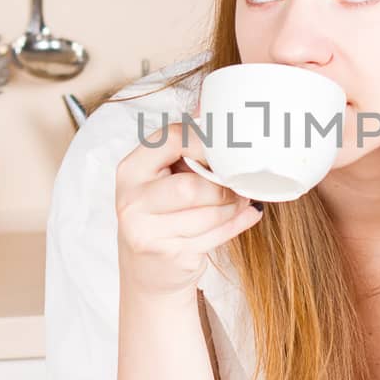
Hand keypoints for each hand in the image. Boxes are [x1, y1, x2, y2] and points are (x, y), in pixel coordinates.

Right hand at [115, 116, 261, 297]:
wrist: (147, 271)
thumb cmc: (160, 214)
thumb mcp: (160, 178)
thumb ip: (183, 149)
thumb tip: (210, 109)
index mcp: (130, 170)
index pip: (170, 140)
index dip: (204, 142)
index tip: (225, 150)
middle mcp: (131, 200)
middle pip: (190, 187)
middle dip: (223, 187)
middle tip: (241, 184)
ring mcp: (146, 231)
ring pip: (207, 215)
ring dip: (233, 207)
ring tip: (243, 199)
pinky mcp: (167, 255)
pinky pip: (214, 237)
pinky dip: (237, 224)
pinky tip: (249, 214)